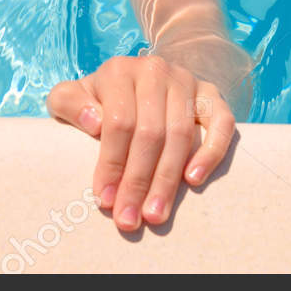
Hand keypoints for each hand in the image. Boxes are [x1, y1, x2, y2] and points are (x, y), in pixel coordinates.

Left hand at [47, 52, 235, 230]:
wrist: (136, 81)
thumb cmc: (97, 100)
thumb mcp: (70, 97)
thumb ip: (68, 103)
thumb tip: (94, 123)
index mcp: (119, 71)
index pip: (119, 122)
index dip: (111, 163)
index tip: (104, 200)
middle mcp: (155, 71)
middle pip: (150, 133)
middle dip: (138, 181)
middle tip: (129, 219)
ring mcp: (186, 81)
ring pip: (181, 134)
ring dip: (168, 180)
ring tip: (155, 214)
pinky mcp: (211, 94)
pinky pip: (221, 123)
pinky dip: (211, 152)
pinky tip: (194, 180)